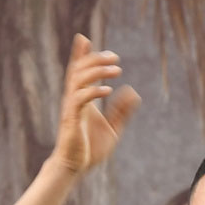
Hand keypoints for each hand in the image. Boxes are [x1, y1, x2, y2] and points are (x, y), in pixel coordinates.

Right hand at [52, 35, 139, 174]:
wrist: (76, 167)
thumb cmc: (90, 149)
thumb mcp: (113, 127)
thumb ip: (122, 110)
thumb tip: (134, 92)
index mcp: (81, 99)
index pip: (78, 72)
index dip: (79, 54)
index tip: (83, 37)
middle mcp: (73, 99)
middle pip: (78, 70)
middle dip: (94, 59)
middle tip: (115, 57)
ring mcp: (71, 108)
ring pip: (78, 80)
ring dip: (97, 72)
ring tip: (117, 69)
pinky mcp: (71, 119)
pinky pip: (80, 99)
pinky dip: (93, 91)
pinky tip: (108, 90)